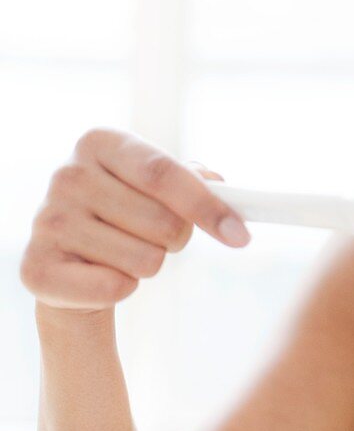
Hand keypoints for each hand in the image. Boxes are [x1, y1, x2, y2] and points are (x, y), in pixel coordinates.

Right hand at [19, 127, 248, 315]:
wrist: (73, 257)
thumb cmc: (127, 210)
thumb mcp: (157, 183)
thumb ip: (194, 179)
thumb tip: (218, 182)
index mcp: (100, 142)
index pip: (164, 173)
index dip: (208, 206)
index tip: (241, 235)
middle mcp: (67, 175)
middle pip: (163, 222)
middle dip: (177, 238)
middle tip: (157, 236)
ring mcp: (47, 221)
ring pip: (146, 259)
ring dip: (149, 262)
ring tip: (123, 252)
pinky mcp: (35, 267)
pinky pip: (115, 288)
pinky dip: (123, 287)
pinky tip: (101, 273)